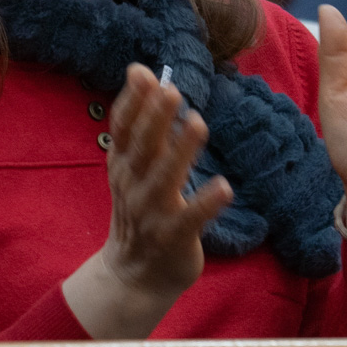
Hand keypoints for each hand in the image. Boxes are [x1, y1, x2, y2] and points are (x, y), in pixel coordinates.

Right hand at [61, 64, 231, 339]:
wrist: (134, 275)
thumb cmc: (140, 209)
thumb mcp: (132, 166)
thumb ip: (140, 122)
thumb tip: (141, 71)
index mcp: (123, 167)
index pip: (122, 130)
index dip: (131, 102)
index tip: (143, 73)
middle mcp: (134, 186)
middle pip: (143, 149)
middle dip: (155, 120)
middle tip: (171, 90)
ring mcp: (153, 213)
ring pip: (165, 179)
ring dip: (181, 151)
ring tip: (198, 123)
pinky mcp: (175, 237)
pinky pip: (191, 219)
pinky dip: (206, 204)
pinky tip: (224, 187)